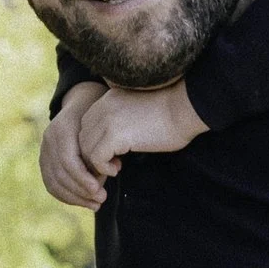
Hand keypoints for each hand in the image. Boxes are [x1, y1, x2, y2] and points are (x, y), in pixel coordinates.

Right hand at [39, 82, 109, 208]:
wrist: (82, 101)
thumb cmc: (100, 112)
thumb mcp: (105, 120)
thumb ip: (105, 143)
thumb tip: (112, 167)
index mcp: (62, 128)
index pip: (68, 162)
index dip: (83, 180)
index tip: (100, 191)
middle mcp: (49, 139)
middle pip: (60, 174)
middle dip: (81, 192)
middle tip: (101, 200)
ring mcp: (44, 149)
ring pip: (54, 182)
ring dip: (75, 198)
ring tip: (95, 205)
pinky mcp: (44, 159)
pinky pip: (50, 183)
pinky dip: (65, 196)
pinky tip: (82, 201)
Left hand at [77, 81, 206, 173]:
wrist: (187, 106)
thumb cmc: (172, 113)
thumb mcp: (138, 112)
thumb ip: (122, 122)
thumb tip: (114, 144)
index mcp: (108, 98)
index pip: (86, 125)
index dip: (93, 144)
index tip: (110, 156)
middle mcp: (103, 106)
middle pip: (81, 137)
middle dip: (90, 156)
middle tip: (108, 168)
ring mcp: (107, 119)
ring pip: (85, 149)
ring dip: (96, 164)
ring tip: (115, 169)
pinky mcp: (114, 134)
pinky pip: (95, 157)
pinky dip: (103, 168)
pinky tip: (118, 169)